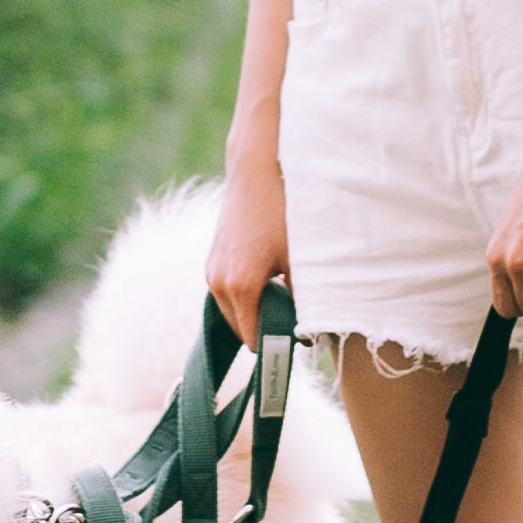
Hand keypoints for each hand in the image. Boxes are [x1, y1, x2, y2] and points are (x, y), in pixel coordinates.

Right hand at [207, 161, 290, 352]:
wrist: (255, 173)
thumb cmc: (281, 213)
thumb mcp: (299, 258)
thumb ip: (303, 297)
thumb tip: (311, 329)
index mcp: (240, 287)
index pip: (253, 340)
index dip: (276, 348)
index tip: (297, 348)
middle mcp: (218, 283)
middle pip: (241, 330)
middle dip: (265, 331)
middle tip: (294, 325)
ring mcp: (211, 272)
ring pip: (232, 312)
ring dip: (254, 313)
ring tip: (284, 301)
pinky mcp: (211, 262)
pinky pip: (226, 295)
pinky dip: (245, 298)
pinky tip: (269, 283)